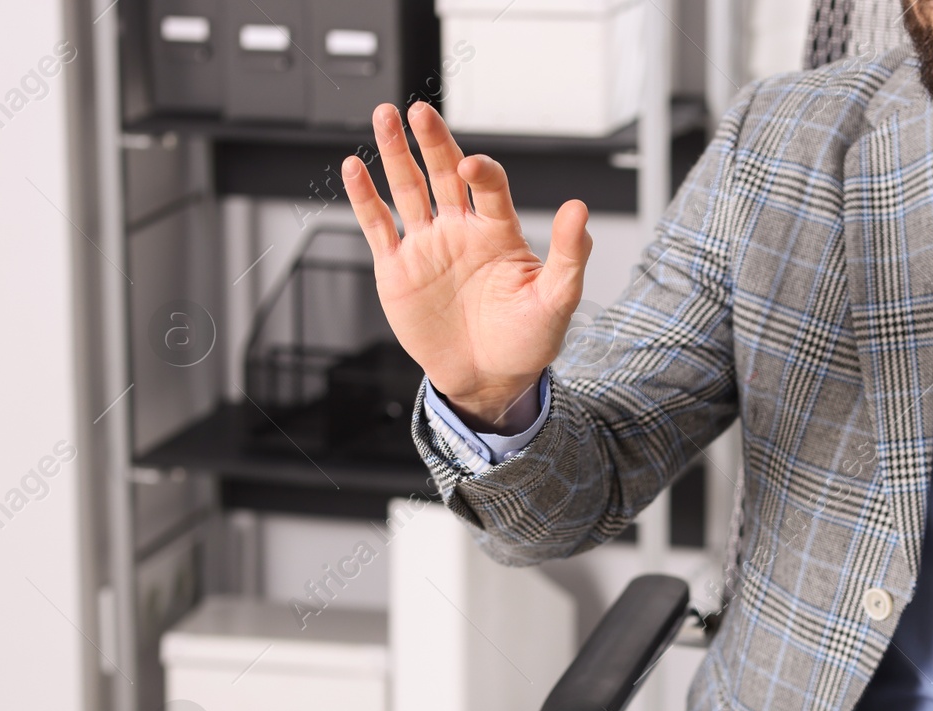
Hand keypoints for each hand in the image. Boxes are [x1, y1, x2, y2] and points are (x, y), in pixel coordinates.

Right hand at [341, 101, 592, 432]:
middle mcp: (461, 230)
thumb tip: (579, 209)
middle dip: (432, 142)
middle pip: (443, 173)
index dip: (480, 170)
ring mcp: (427, 246)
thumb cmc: (528, 340)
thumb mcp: (556, 300)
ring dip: (394, 154)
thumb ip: (568, 255)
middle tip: (420, 110)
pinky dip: (364, 198)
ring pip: (407, 189)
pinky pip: (377, 226)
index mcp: (498, 232)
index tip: (471, 165)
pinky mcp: (397, 269)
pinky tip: (353, 168)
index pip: (487, 185)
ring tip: (385, 116)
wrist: (489, 379)